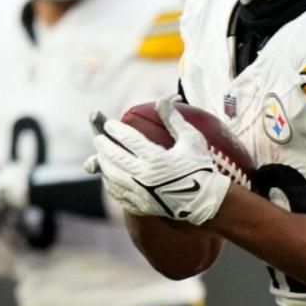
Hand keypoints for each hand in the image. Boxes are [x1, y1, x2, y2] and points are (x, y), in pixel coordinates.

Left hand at [87, 103, 229, 224]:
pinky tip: (109, 177)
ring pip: (112, 176)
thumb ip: (174, 120)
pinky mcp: (141, 206)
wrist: (206, 201)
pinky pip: (118, 194)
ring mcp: (141, 193)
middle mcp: (145, 176)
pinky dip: (110, 183)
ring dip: (103, 164)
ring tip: (101, 155)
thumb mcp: (192, 140)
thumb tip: (161, 100)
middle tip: (99, 138)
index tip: (110, 124)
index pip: (128, 139)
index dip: (116, 130)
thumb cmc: (200, 167)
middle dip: (104, 146)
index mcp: (156, 158)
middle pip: (115, 157)